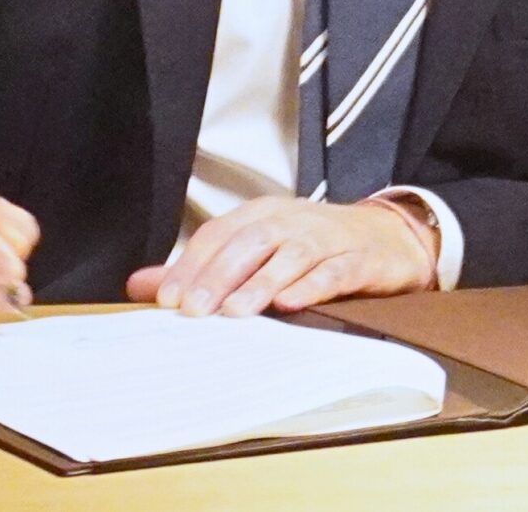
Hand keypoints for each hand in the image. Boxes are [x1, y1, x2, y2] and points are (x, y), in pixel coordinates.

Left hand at [125, 197, 437, 317]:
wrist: (388, 237)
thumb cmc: (313, 246)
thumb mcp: (256, 250)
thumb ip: (200, 269)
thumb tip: (139, 285)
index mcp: (262, 215)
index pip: (218, 235)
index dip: (192, 265)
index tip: (167, 301)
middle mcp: (292, 221)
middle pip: (250, 242)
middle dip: (219, 276)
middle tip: (195, 311)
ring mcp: (327, 238)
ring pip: (290, 256)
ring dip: (261, 283)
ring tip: (237, 312)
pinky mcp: (359, 260)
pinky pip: (334, 271)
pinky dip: (312, 285)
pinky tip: (292, 302)